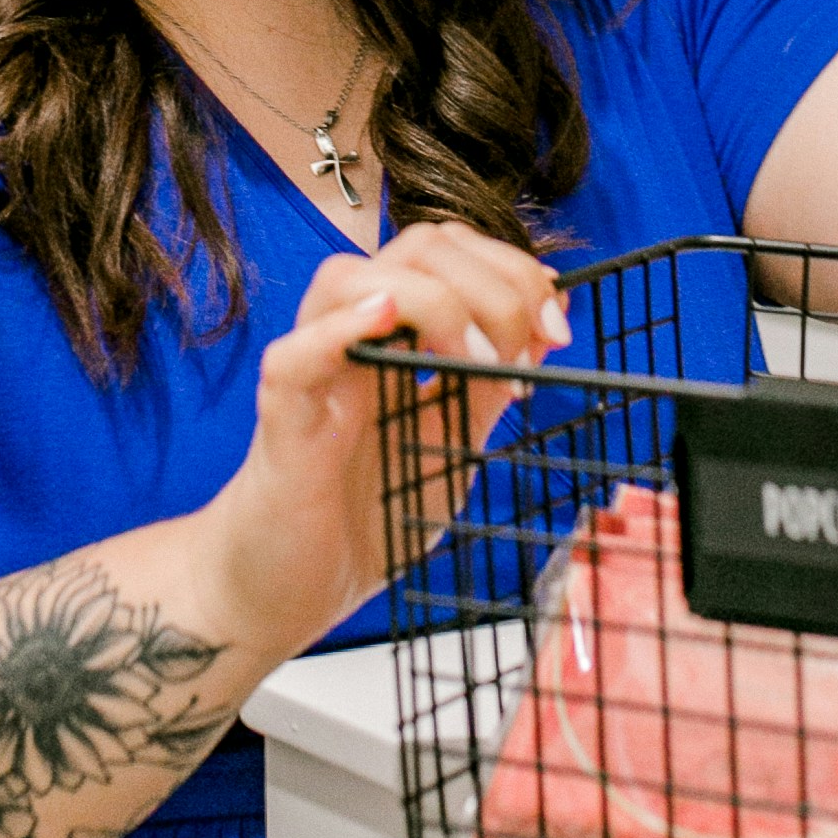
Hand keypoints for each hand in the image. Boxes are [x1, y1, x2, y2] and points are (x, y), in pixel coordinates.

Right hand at [194, 225, 568, 667]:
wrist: (294, 590)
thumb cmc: (368, 513)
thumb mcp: (452, 442)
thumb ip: (487, 385)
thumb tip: (544, 327)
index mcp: (396, 332)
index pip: (450, 251)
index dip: (512, 270)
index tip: (556, 331)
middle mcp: (352, 335)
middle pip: (415, 247)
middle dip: (491, 285)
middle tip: (523, 354)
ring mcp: (313, 371)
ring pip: (348, 277)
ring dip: (432, 302)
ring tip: (472, 363)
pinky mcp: (282, 419)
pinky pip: (294, 356)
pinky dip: (336, 332)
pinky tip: (382, 320)